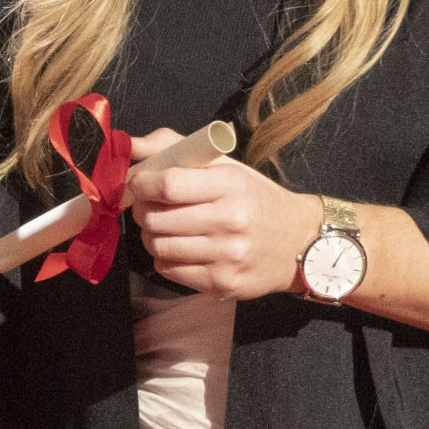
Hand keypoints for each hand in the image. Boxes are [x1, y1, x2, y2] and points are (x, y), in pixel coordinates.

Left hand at [126, 127, 319, 300]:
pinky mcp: (222, 284)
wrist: (299, 241)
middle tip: (149, 206)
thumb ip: (174, 147)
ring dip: (151, 236)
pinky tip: (182, 248)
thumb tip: (130, 145)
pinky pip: (168, 270)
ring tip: (165, 227)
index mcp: (230, 185)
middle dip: (142, 210)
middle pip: (156, 218)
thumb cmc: (253, 198)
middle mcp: (230, 221)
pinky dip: (165, 258)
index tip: (139, 183)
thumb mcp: (225, 165)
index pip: (168, 185)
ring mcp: (226, 257)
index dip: (142, 184)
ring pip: (158, 247)